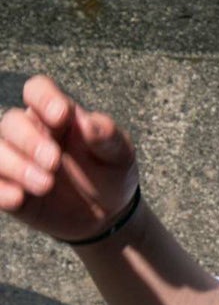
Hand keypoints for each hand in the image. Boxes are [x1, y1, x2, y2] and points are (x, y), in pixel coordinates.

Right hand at [0, 74, 139, 242]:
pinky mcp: (10, 188)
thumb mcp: (120, 153)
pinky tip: (18, 199)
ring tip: (46, 185)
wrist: (108, 214)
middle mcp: (30, 133)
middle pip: (12, 122)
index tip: (61, 116)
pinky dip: (0, 190)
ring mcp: (17, 160)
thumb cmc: (111, 173)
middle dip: (29, 140)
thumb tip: (88, 123)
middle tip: (54, 161)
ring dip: (15, 166)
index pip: (37, 90)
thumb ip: (107, 135)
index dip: (44, 98)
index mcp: (56, 114)